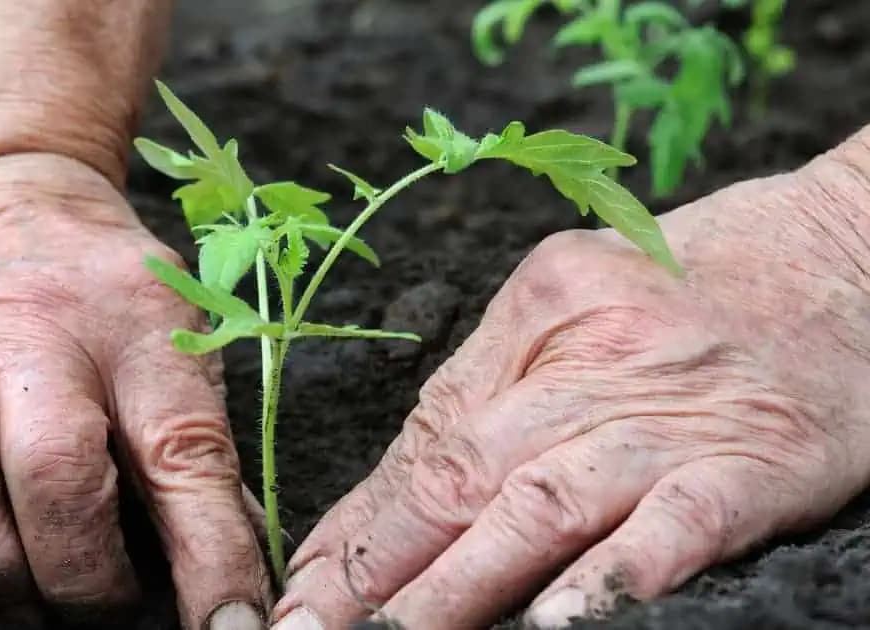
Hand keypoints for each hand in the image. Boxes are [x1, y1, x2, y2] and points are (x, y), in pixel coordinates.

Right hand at [0, 153, 269, 628]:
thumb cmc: (96, 280)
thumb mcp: (170, 329)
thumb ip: (193, 439)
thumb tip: (233, 561)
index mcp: (138, 325)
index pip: (185, 453)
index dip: (210, 555)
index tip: (229, 628)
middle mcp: (39, 328)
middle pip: (55, 469)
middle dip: (79, 573)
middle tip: (96, 613)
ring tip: (15, 603)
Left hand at [271, 137, 869, 628]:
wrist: (853, 250)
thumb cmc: (707, 281)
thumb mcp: (585, 299)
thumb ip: (505, 383)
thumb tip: (413, 487)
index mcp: (539, 308)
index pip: (428, 432)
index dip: (361, 519)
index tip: (308, 580)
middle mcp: (592, 356)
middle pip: (464, 471)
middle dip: (380, 564)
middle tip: (313, 625)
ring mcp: (672, 412)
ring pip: (542, 503)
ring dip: (460, 584)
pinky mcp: (755, 460)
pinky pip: (674, 526)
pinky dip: (609, 577)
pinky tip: (553, 624)